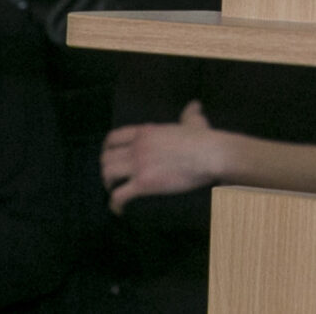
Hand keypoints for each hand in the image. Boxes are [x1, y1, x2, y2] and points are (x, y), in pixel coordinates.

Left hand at [103, 99, 228, 211]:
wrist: (209, 154)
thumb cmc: (204, 138)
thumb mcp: (193, 122)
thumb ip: (189, 114)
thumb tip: (195, 105)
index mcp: (146, 131)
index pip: (113, 138)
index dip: (107, 149)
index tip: (110, 158)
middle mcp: (137, 146)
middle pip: (106, 158)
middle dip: (107, 170)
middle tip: (114, 179)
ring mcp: (139, 164)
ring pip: (108, 174)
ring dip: (109, 185)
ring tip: (115, 192)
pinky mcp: (144, 183)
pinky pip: (118, 195)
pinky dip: (115, 204)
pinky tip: (119, 210)